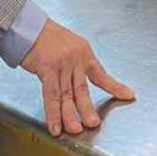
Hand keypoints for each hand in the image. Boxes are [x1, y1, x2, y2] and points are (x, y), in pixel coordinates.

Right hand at [21, 19, 133, 137]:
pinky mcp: (47, 68)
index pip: (101, 74)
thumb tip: (74, 85)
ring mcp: (62, 63)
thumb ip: (74, 64)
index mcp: (83, 52)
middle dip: (88, 108)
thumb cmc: (44, 36)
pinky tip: (54, 125)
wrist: (28, 25)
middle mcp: (76, 58)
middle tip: (94, 123)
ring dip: (70, 115)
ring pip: (67, 95)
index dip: (114, 86)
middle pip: (82, 89)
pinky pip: (51, 95)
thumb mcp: (67, 45)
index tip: (128, 95)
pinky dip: (53, 113)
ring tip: (75, 130)